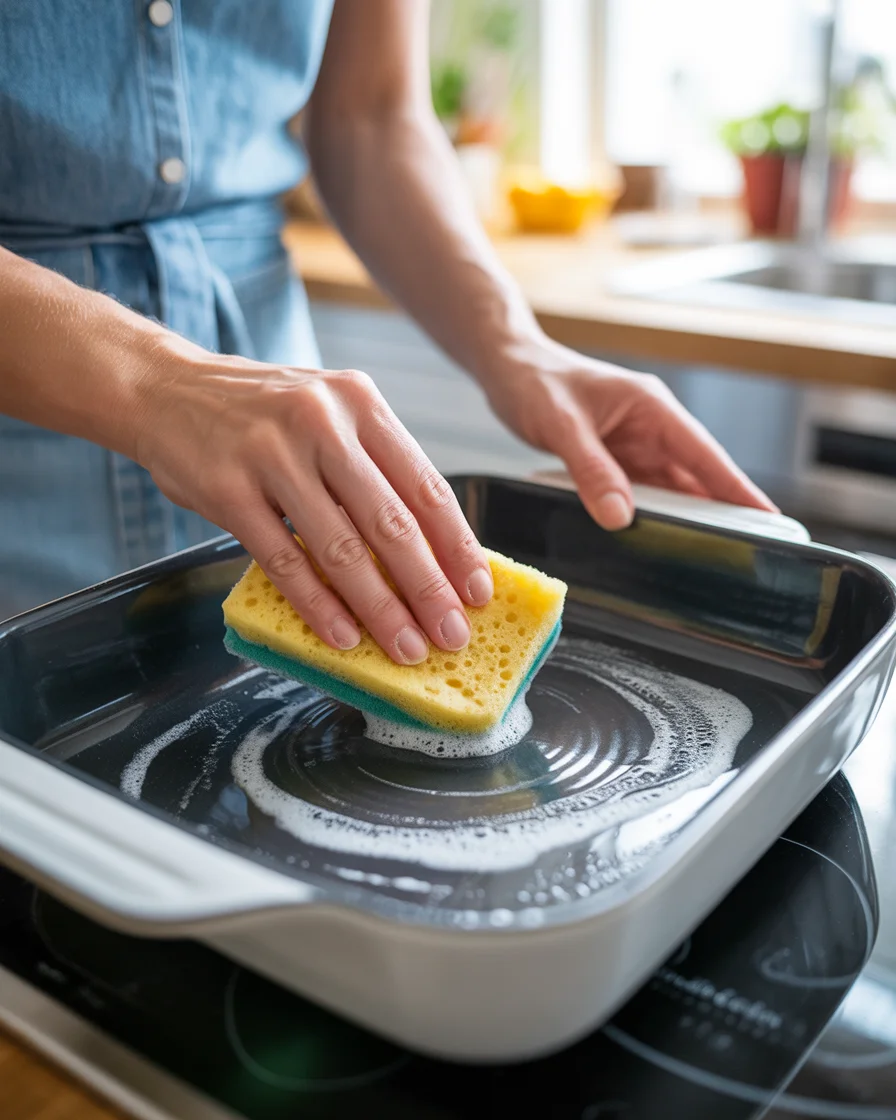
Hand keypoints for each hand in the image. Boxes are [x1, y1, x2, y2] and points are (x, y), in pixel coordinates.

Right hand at [135, 345, 492, 663]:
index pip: (426, 486)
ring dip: (380, 608)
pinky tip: (342, 635)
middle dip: (429, 589)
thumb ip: (374, 467)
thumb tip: (429, 551)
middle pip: (392, 523)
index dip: (457, 546)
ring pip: (342, 548)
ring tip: (405, 647)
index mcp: (361, 404)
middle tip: (451, 635)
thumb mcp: (329, 413)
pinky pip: (284, 560)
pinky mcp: (229, 489)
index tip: (477, 592)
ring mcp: (273, 455)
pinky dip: (317, 604)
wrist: (166, 388)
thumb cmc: (261, 413)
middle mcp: (324, 422)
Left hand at [482, 338, 776, 529]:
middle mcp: (651, 428)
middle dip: (721, 515)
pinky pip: (641, 494)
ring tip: (708, 560)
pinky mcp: (615, 461)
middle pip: (696, 477)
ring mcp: (634, 446)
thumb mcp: (561, 423)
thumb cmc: (534, 381)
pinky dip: (649, 518)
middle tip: (749, 555)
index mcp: (652, 407)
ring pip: (670, 490)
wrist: (508, 368)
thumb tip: (619, 516)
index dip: (737, 489)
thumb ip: (591, 468)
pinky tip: (654, 544)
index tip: (770, 520)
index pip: (705, 454)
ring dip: (685, 521)